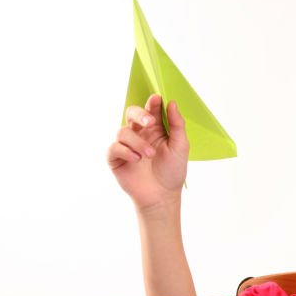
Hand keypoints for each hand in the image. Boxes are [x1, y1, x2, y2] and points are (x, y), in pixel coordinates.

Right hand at [107, 94, 189, 211]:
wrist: (162, 196)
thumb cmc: (172, 172)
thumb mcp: (180, 147)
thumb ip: (177, 125)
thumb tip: (172, 103)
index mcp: (154, 129)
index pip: (151, 110)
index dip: (152, 102)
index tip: (157, 98)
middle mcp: (139, 134)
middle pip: (131, 113)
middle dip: (139, 114)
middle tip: (150, 121)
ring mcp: (126, 145)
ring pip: (123, 131)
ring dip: (137, 142)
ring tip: (149, 155)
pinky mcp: (116, 159)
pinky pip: (114, 147)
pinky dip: (125, 151)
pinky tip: (137, 159)